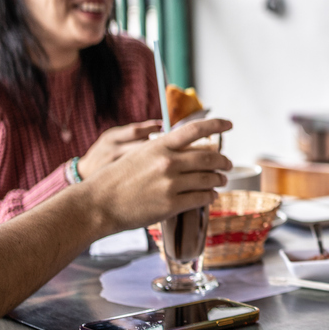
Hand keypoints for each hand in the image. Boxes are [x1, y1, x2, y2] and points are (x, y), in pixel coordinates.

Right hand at [82, 118, 233, 235]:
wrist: (98, 204)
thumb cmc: (117, 179)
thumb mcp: (139, 154)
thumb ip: (164, 150)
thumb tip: (191, 150)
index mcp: (159, 146)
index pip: (194, 129)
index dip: (216, 125)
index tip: (230, 125)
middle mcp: (168, 162)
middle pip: (209, 157)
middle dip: (224, 161)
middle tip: (228, 164)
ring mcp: (170, 184)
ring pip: (209, 179)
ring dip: (219, 180)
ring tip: (220, 181)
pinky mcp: (171, 205)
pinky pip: (201, 198)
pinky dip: (210, 196)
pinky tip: (211, 196)